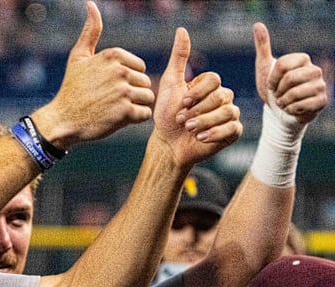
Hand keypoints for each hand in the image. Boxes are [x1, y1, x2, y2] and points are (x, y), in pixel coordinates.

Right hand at [32, 1, 154, 148]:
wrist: (62, 119)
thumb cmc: (72, 88)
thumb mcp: (78, 56)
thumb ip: (91, 31)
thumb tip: (91, 4)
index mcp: (113, 55)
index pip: (139, 67)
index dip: (127, 80)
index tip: (109, 87)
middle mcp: (120, 70)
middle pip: (145, 82)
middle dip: (133, 93)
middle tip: (111, 101)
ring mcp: (123, 91)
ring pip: (147, 98)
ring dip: (135, 106)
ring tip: (115, 110)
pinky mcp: (125, 112)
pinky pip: (145, 114)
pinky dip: (135, 119)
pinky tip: (118, 119)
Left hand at [152, 27, 241, 167]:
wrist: (168, 143)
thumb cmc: (167, 115)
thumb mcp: (170, 84)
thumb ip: (179, 58)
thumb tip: (182, 30)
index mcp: (210, 85)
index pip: (214, 80)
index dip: (197, 93)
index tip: (181, 103)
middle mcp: (222, 97)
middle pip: (222, 96)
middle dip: (198, 110)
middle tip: (182, 120)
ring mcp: (229, 114)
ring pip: (227, 112)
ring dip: (204, 122)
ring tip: (189, 129)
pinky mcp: (232, 132)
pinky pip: (233, 128)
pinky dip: (214, 134)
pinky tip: (200, 138)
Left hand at [254, 22, 326, 124]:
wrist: (279, 112)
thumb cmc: (273, 88)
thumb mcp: (264, 67)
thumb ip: (262, 46)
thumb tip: (257, 24)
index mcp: (302, 59)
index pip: (282, 65)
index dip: (271, 79)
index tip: (271, 84)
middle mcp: (315, 70)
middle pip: (290, 78)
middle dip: (278, 91)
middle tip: (277, 95)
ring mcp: (320, 86)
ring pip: (295, 93)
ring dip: (283, 101)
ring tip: (283, 102)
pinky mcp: (322, 101)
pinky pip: (301, 105)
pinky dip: (290, 109)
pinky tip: (291, 109)